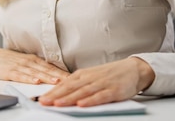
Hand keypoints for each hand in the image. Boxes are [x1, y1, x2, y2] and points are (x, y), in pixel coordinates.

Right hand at [0, 45, 68, 84]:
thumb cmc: (6, 60)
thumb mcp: (23, 61)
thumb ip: (36, 68)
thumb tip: (52, 75)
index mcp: (33, 59)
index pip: (51, 66)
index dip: (63, 72)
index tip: (75, 78)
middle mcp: (28, 61)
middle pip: (47, 69)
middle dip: (60, 76)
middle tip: (72, 81)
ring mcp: (19, 66)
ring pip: (36, 72)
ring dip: (47, 77)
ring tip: (58, 82)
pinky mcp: (9, 71)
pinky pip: (21, 75)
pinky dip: (29, 78)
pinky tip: (35, 81)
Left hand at [37, 57, 154, 106]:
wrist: (132, 69)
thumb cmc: (110, 74)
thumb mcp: (91, 77)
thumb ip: (78, 84)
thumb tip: (61, 93)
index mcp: (83, 74)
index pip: (64, 84)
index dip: (52, 91)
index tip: (41, 98)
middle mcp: (90, 78)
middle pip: (70, 88)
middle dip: (56, 95)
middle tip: (43, 102)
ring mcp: (101, 84)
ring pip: (82, 92)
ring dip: (69, 98)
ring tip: (57, 104)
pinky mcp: (113, 91)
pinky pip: (100, 96)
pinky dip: (90, 100)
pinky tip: (82, 104)